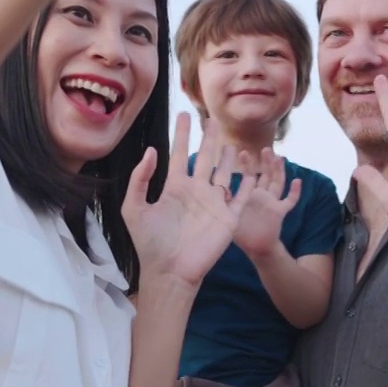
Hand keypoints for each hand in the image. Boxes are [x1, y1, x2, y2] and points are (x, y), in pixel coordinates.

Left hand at [123, 113, 255, 287]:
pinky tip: (253, 169)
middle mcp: (195, 192)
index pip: (178, 154)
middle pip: (204, 158)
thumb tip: (151, 151)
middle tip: (212, 119)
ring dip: (228, 157)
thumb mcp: (135, 208)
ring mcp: (213, 204)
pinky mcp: (229, 218)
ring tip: (231, 141)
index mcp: (174, 188)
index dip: (182, 135)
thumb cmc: (150, 244)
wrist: (170, 271)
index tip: (183, 115)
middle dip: (208, 139)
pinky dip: (248, 182)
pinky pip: (242, 196)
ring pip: (224, 173)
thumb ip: (140, 179)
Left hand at [233, 149, 301, 258]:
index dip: (247, 164)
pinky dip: (295, 192)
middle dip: (266, 162)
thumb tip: (209, 188)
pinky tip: (298, 181)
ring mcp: (271, 202)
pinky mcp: (280, 211)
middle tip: (265, 149)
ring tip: (279, 157)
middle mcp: (261, 195)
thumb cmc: (239, 232)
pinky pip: (290, 201)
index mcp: (248, 194)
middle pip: (265, 175)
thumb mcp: (227, 214)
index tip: (243, 151)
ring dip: (279, 170)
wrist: (256, 248)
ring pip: (277, 182)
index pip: (248, 175)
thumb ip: (222, 201)